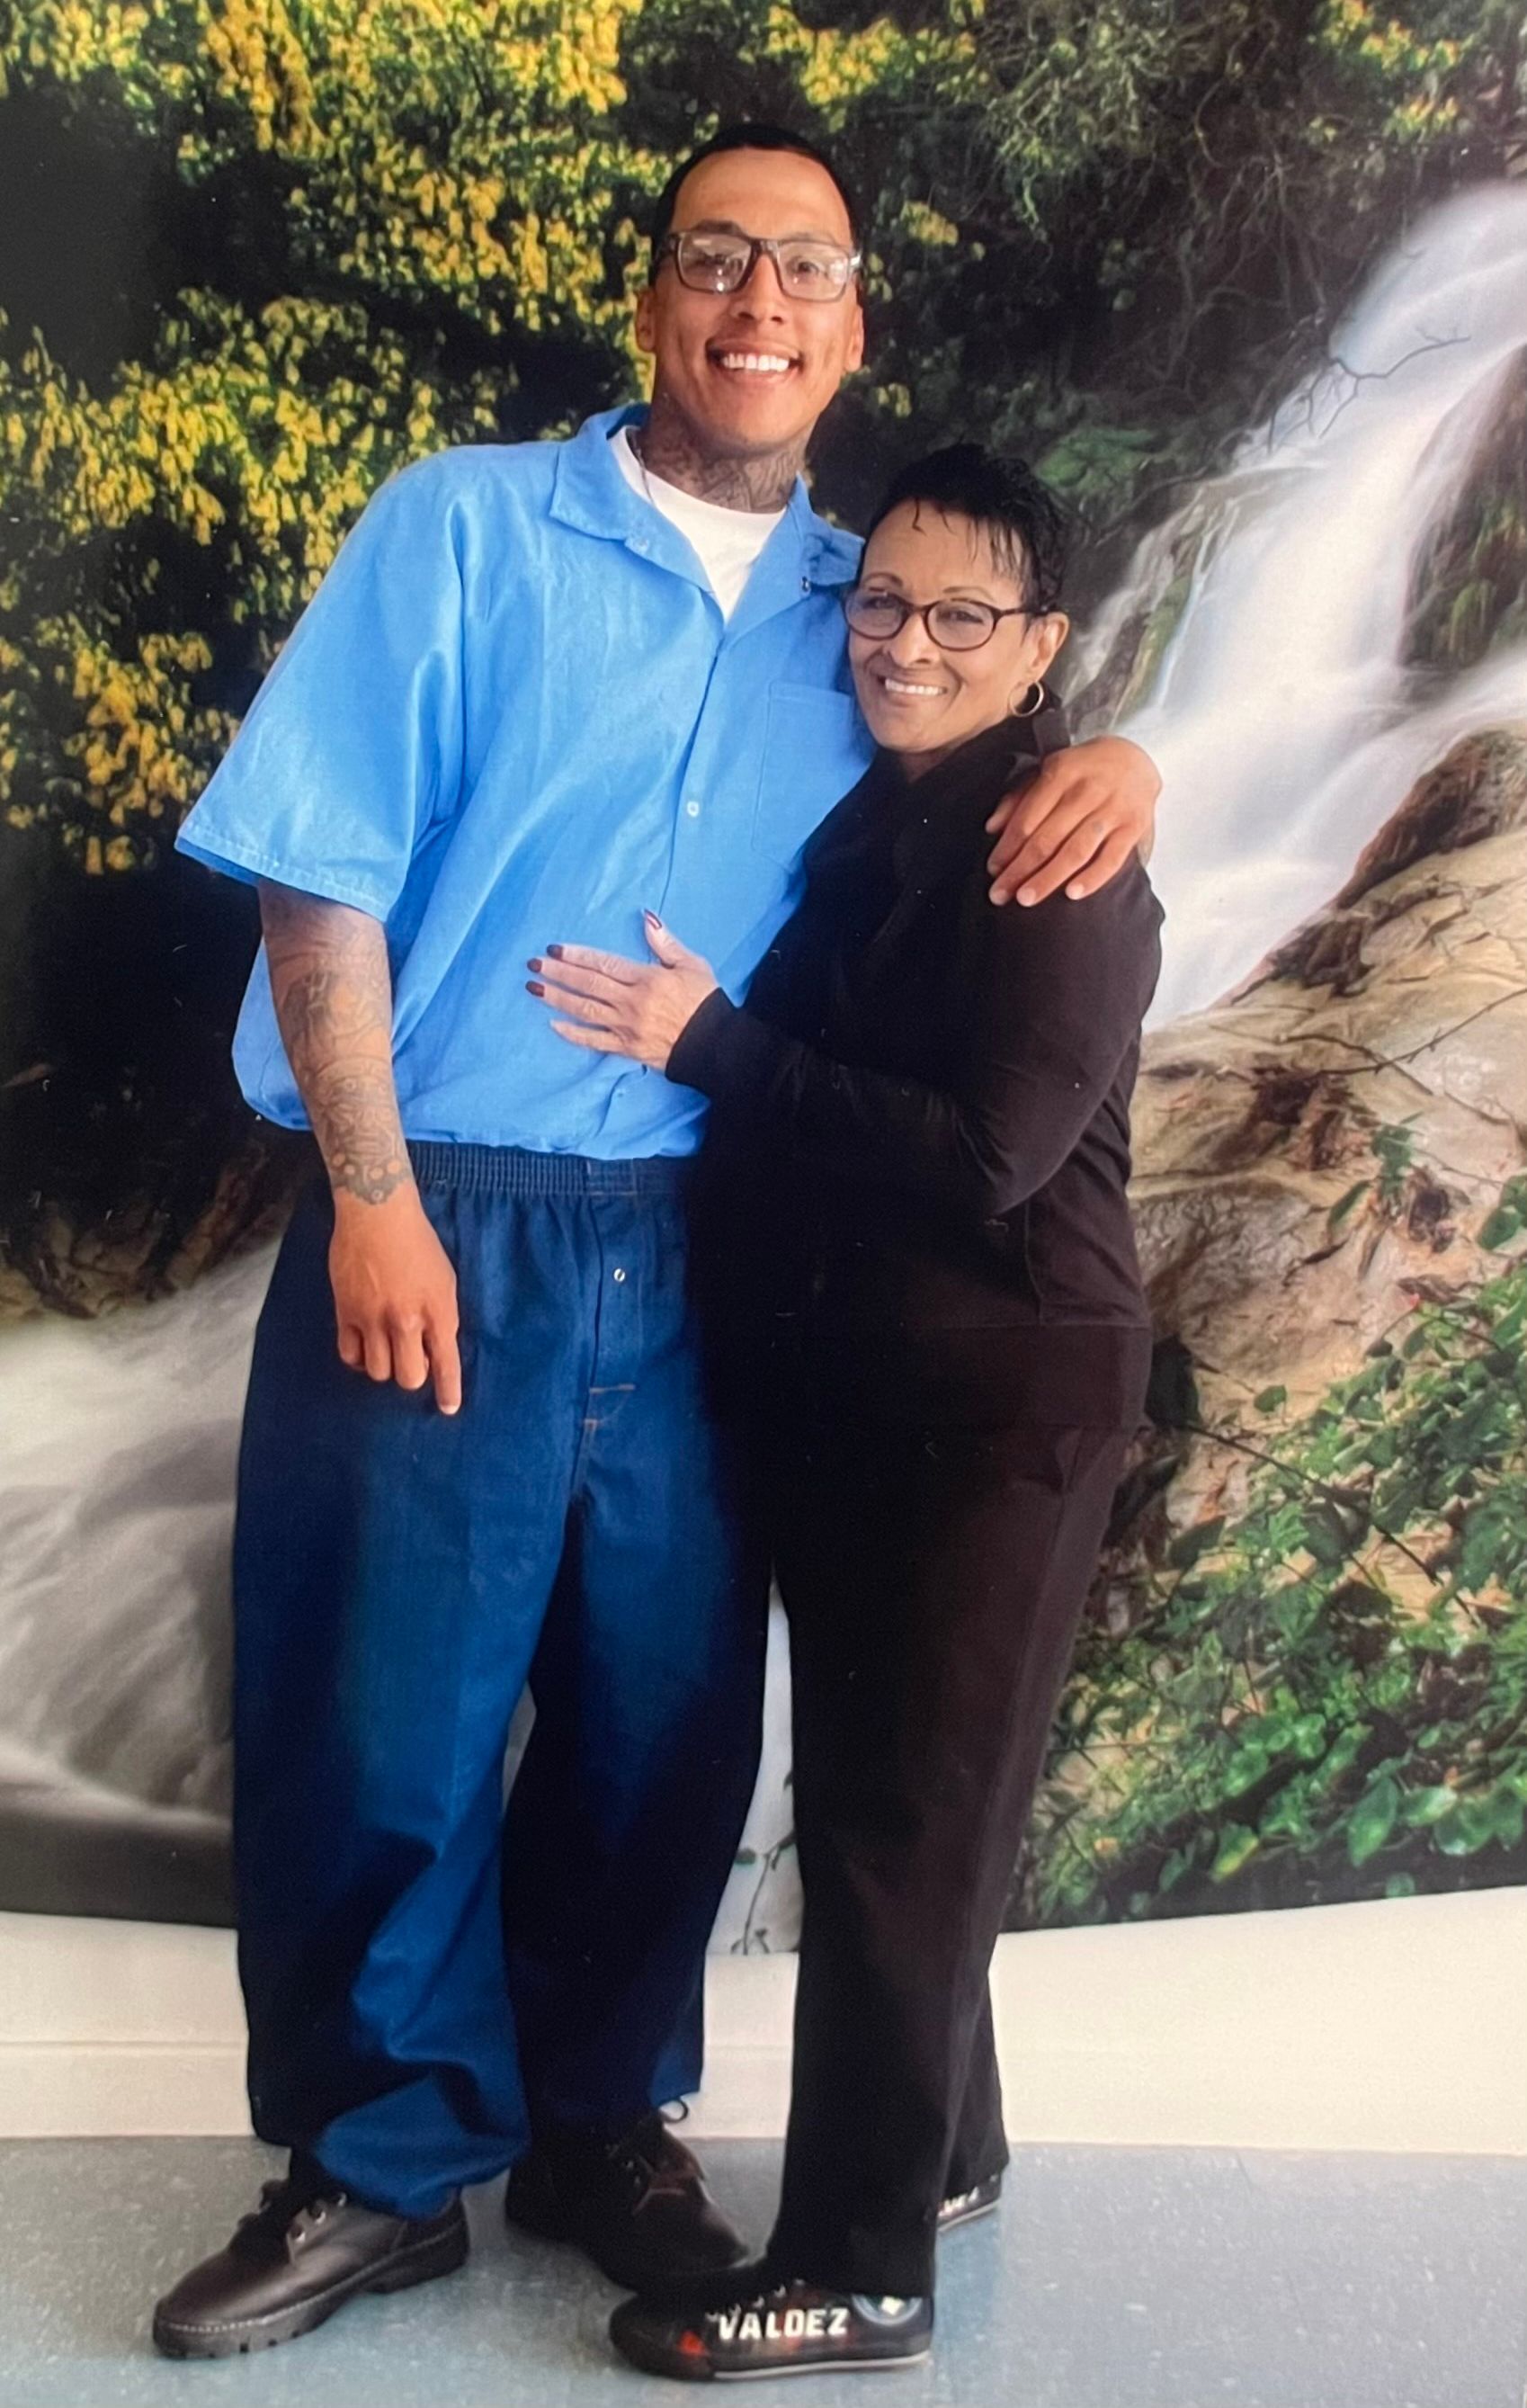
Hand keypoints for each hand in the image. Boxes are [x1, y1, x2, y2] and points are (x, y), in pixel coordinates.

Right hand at [329, 1184, 462, 1414]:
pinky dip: (358, 1358)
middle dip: (414, 1376)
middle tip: (413, 1360)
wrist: (377, 1214)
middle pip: (409, 1377)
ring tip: (387, 1349)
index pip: (446, 1363)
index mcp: (438, 1310)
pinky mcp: (345, 1311)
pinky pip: (349, 1355)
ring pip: (378, 1371)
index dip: (448, 1392)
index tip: (447, 1409)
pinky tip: (364, 1347)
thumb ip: (442, 1316)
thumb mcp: (445, 1279)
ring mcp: (372, 1318)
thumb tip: (436, 1348)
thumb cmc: (418, 1242)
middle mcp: (405, 1320)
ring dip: (385, 1366)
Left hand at [528, 913, 718, 1070]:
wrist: (716, 1046)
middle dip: (558, 973)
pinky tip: (553, 1024)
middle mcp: (632, 1002)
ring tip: (534, 988)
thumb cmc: (706, 1002)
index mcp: (647, 979)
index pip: (603, 963)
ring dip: (557, 998)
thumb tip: (646, 917)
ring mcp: (627, 1027)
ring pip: (584, 1010)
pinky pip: (594, 1041)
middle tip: (534, 964)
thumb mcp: (691, 965)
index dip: (577, 955)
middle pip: (587, 984)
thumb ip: (665, 943)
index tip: (555, 949)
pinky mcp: (627, 1048)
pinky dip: (573, 1034)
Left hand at [985, 734, 1160, 905]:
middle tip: (1000, 894)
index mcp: (1061, 772)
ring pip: (1076, 851)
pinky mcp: (1134, 826)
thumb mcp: (1049, 771)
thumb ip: (1020, 797)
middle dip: (1020, 869)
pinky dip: (1093, 878)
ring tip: (1027, 898)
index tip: (993, 870)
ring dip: (1048, 878)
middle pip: (1048, 838)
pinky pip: (1112, 858)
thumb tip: (992, 828)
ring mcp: (1114, 809)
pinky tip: (1072, 894)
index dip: (1007, 847)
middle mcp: (1088, 790)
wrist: (1135, 757)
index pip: (1028, 818)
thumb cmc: (1082, 771)